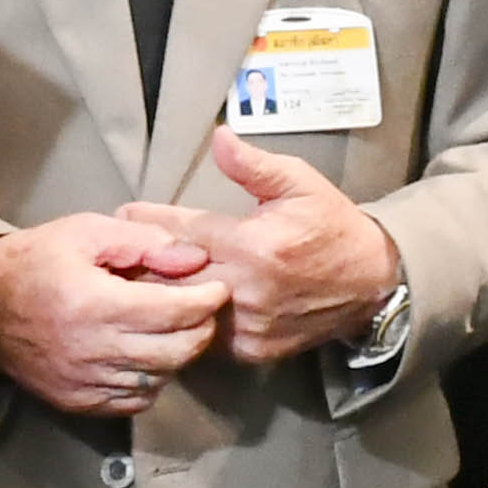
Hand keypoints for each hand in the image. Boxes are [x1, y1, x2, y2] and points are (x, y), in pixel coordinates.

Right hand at [0, 212, 227, 418]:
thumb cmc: (38, 260)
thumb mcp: (88, 231)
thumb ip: (145, 242)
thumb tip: (194, 259)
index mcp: (93, 304)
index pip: (173, 312)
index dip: (206, 300)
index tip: (219, 287)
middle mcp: (91, 351)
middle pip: (175, 352)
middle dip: (201, 329)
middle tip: (205, 309)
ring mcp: (84, 383)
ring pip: (159, 378)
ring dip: (178, 355)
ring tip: (175, 328)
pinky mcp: (79, 403)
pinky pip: (135, 400)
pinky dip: (153, 379)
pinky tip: (147, 354)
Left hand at [122, 132, 405, 363]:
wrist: (372, 281)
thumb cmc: (331, 226)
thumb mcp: (299, 183)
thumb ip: (253, 166)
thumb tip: (218, 138)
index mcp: (255, 245)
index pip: (185, 232)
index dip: (151, 221)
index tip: (124, 213)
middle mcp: (248, 290)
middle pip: (175, 278)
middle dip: (143, 261)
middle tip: (116, 250)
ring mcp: (249, 326)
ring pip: (186, 312)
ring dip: (161, 295)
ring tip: (132, 278)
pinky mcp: (253, 350)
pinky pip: (206, 337)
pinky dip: (188, 321)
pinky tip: (172, 306)